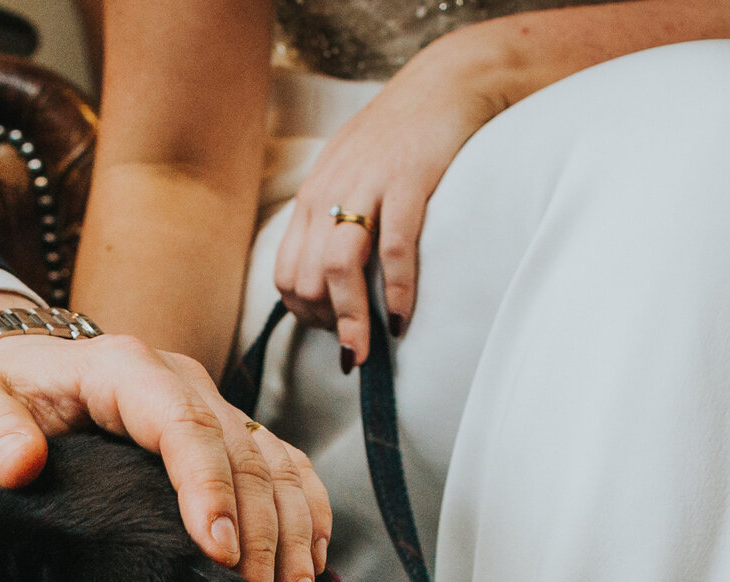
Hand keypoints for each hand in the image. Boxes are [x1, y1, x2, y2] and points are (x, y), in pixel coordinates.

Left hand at [0, 293, 331, 581]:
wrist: (21, 372)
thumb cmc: (1, 394)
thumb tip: (19, 463)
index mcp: (125, 370)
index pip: (185, 425)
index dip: (209, 488)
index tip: (217, 554)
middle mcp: (182, 382)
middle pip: (244, 454)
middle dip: (258, 536)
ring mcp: (212, 406)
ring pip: (276, 465)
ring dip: (292, 536)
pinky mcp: (226, 433)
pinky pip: (285, 469)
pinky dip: (305, 517)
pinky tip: (310, 569)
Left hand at [271, 32, 511, 368]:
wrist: (444, 83)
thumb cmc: (399, 137)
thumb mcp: (349, 174)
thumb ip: (334, 218)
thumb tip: (328, 277)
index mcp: (312, 198)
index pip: (285, 274)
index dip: (304, 314)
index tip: (333, 332)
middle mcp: (329, 194)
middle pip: (305, 280)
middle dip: (326, 324)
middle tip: (356, 345)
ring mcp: (366, 188)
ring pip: (338, 270)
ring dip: (352, 321)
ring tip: (367, 351)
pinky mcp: (407, 182)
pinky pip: (393, 248)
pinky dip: (397, 291)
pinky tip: (402, 319)